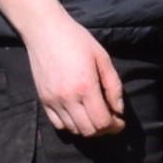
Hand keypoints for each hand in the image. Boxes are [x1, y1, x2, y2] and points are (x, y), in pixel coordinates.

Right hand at [24, 8, 124, 136]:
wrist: (45, 32)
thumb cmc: (78, 41)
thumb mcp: (103, 59)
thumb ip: (113, 86)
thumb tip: (118, 110)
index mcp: (85, 87)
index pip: (101, 122)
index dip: (114, 126)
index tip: (120, 122)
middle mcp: (67, 98)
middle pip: (88, 130)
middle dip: (103, 130)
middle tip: (111, 121)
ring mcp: (52, 101)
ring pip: (73, 129)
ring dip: (88, 128)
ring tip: (96, 117)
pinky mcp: (42, 99)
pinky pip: (57, 124)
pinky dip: (70, 125)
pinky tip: (79, 115)